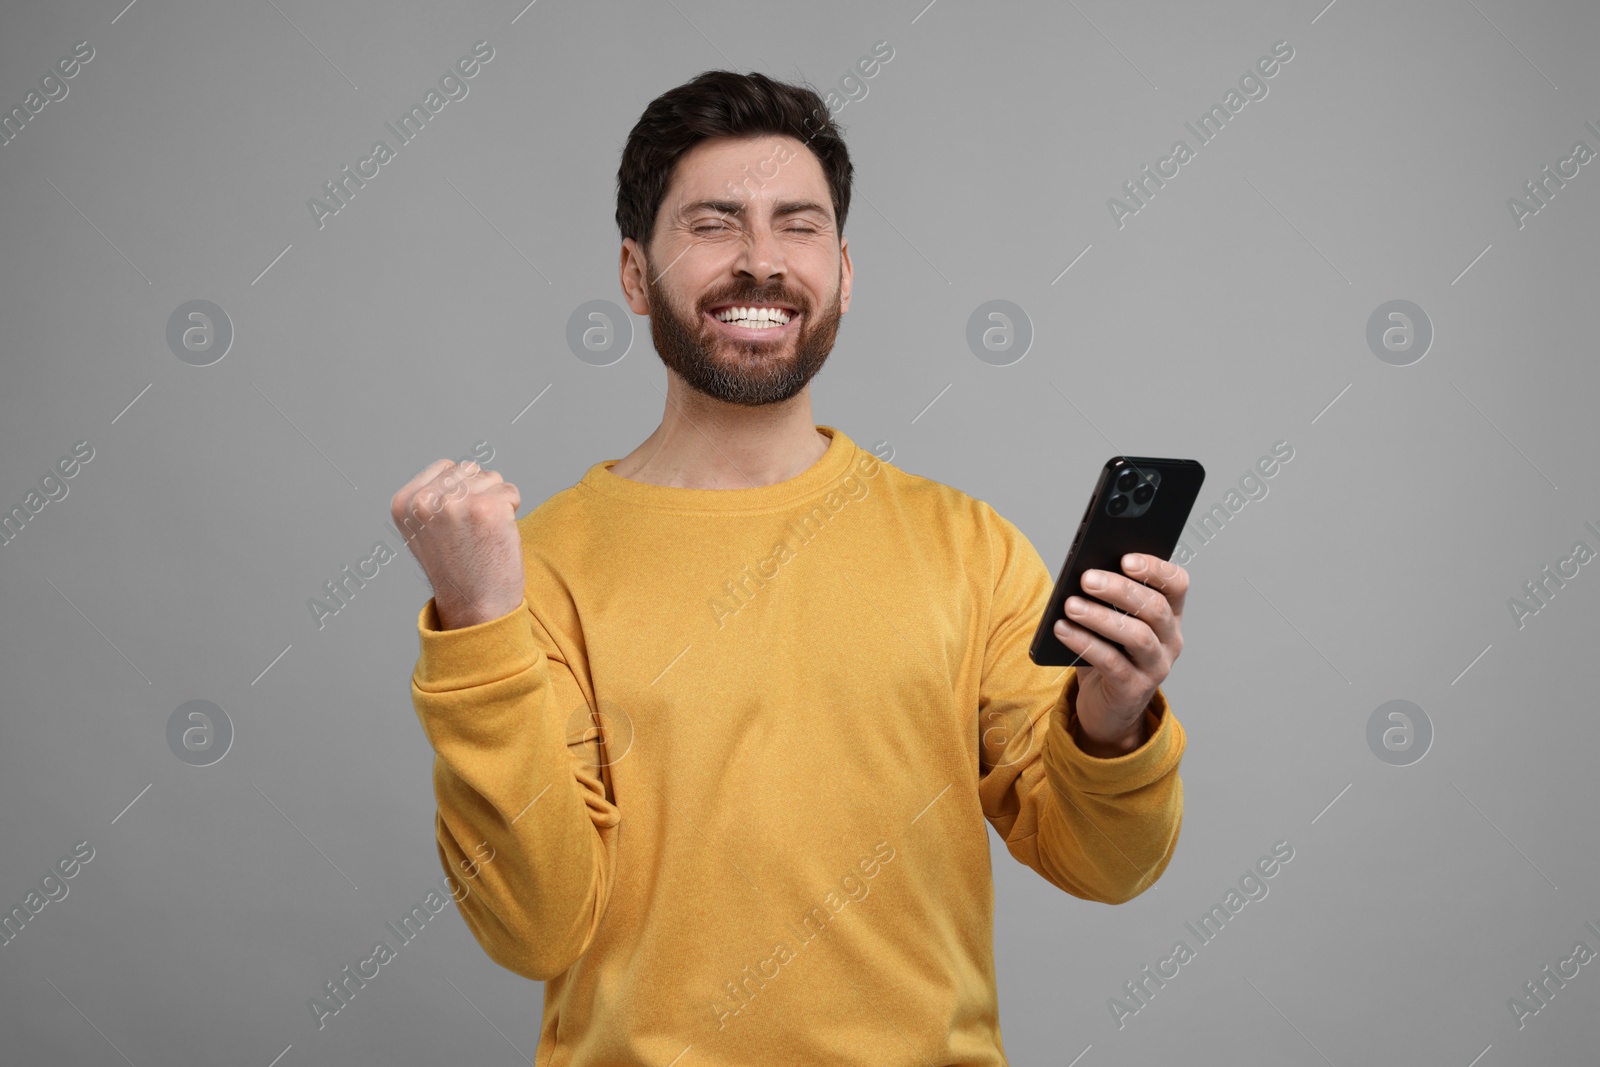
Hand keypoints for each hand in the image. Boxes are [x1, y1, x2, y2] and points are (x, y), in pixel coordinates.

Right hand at [390, 459, 524, 629]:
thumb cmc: (456, 568)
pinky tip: (497, 536)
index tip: (455, 525)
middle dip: (478, 494)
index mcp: (404, 503)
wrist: (475, 606)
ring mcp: (455, 504)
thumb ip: (432, 496)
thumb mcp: (424, 530)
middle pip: (469, 469)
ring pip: (491, 477)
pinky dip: (511, 511)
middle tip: (471, 532)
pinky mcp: (487, 509)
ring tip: (482, 535)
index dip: (460, 492)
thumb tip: (460, 468)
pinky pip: (510, 492)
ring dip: (495, 502)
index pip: (445, 467)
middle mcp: (425, 501)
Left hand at [1053, 553, 1188, 755]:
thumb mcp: (1109, 622)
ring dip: (1100, 617)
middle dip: (1119, 590)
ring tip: (1070, 604)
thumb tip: (1080, 572)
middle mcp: (1170, 639)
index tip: (1126, 558)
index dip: (1156, 569)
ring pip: (1136, 636)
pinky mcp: (1134, 689)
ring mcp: (1156, 667)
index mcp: (1169, 614)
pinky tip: (1062, 629)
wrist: (1106, 707)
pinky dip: (1085, 643)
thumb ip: (1104, 598)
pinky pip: (1111, 662)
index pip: (1176, 584)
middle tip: (1086, 578)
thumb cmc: (1108, 652)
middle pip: (1154, 608)